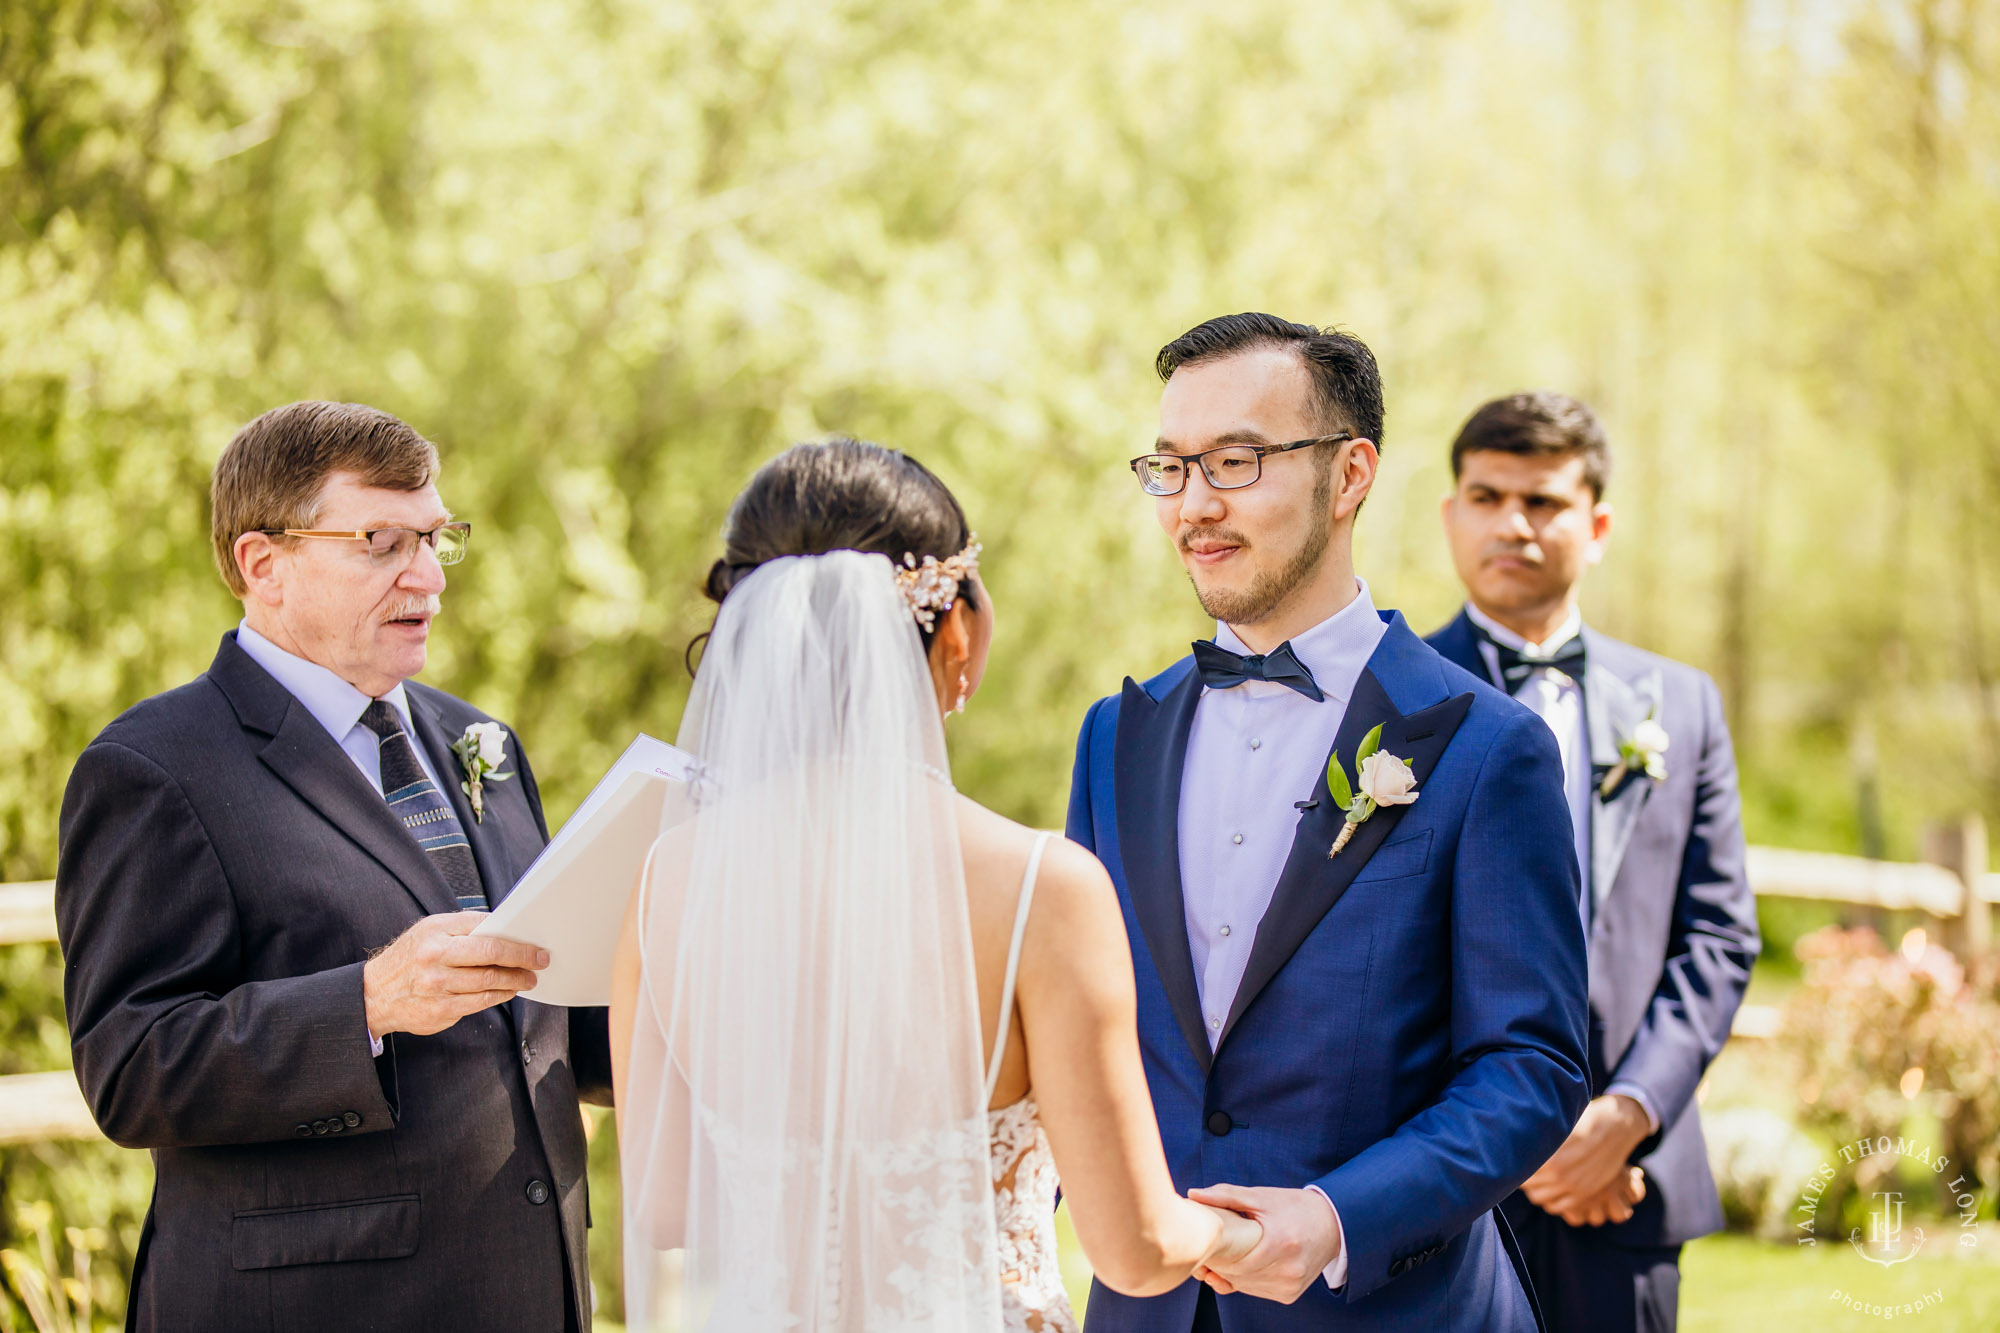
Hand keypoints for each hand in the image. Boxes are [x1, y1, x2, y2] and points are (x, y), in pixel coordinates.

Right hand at [363, 912, 547, 1037]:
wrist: (374, 994)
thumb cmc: (408, 958)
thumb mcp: (429, 931)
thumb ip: (463, 928)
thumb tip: (502, 928)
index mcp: (435, 932)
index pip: (485, 931)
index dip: (514, 939)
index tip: (534, 945)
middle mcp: (435, 958)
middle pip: (490, 956)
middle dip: (521, 959)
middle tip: (539, 962)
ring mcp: (437, 987)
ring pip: (489, 982)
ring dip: (514, 981)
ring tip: (527, 979)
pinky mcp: (440, 1011)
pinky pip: (479, 1003)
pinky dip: (498, 996)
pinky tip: (507, 992)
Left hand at [1185, 1185, 1338, 1303]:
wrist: (1333, 1225)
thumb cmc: (1294, 1207)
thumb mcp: (1262, 1197)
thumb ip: (1227, 1196)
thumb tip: (1193, 1193)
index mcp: (1280, 1243)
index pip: (1235, 1260)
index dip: (1214, 1254)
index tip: (1200, 1242)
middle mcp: (1288, 1270)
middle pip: (1237, 1275)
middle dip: (1218, 1264)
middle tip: (1204, 1249)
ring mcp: (1290, 1286)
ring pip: (1244, 1286)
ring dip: (1229, 1274)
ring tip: (1220, 1255)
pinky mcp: (1290, 1295)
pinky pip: (1257, 1291)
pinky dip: (1245, 1280)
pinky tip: (1241, 1265)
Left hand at [1521, 1094, 1651, 1225]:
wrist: (1614, 1127)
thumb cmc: (1582, 1119)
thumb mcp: (1556, 1125)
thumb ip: (1537, 1137)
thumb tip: (1512, 1137)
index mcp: (1549, 1156)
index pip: (1519, 1172)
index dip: (1514, 1167)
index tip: (1513, 1162)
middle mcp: (1559, 1174)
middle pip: (1528, 1187)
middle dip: (1523, 1180)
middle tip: (1524, 1171)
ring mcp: (1573, 1186)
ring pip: (1541, 1198)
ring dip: (1536, 1191)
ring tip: (1537, 1180)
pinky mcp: (1584, 1193)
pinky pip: (1559, 1206)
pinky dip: (1552, 1201)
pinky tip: (1551, 1189)